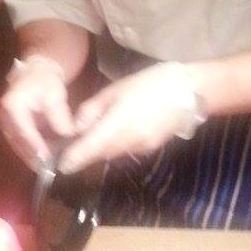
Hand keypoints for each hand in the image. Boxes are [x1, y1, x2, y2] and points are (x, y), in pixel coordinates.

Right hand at [0, 54, 74, 168]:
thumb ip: (59, 115)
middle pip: (18, 142)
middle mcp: (3, 116)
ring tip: (47, 168)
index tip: (47, 160)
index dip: (36, 147)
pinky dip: (30, 151)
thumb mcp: (55, 95)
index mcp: (12, 105)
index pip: (24, 131)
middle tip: (48, 170)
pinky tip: (43, 160)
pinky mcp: (9, 128)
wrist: (35, 72)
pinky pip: (19, 143)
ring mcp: (4, 123)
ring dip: (32, 157)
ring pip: (18, 145)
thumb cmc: (44, 81)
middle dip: (33, 157)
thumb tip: (67, 134)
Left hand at [58, 62, 202, 172]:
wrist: (189, 90)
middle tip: (67, 152)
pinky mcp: (150, 148)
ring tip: (85, 143)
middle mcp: (130, 141)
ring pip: (112, 153)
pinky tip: (110, 136)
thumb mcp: (115, 90)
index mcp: (119, 124)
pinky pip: (125, 150)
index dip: (75, 159)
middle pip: (100, 154)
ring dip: (98, 151)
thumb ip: (92, 110)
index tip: (61, 166)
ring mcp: (142, 147)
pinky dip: (114, 146)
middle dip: (84, 155)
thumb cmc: (149, 83)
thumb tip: (76, 127)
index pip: (91, 148)